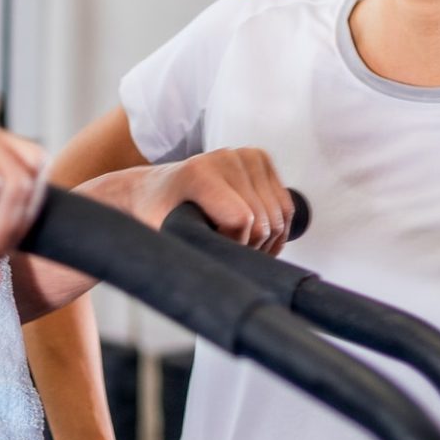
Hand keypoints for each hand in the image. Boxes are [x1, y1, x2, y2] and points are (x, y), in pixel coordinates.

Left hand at [83, 148, 295, 254]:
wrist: (153, 189)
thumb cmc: (157, 215)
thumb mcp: (164, 238)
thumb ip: (193, 254)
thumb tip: (223, 284)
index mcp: (199, 174)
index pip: (242, 220)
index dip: (234, 247)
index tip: (214, 250)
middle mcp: (225, 158)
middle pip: (264, 221)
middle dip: (250, 247)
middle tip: (226, 251)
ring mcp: (245, 156)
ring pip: (280, 216)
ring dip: (267, 241)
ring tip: (240, 246)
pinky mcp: (260, 159)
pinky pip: (285, 205)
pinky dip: (277, 228)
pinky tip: (256, 237)